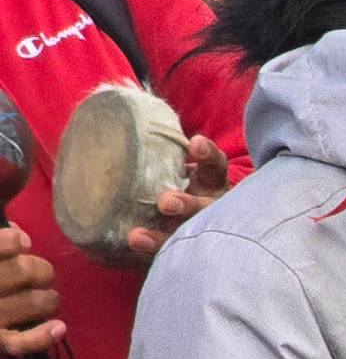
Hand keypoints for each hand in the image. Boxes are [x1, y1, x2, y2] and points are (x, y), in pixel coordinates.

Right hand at [0, 225, 60, 356]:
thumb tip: (18, 232)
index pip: (2, 245)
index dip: (13, 242)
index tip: (24, 243)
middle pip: (27, 272)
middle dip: (40, 271)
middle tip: (40, 275)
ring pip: (35, 303)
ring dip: (48, 299)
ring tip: (46, 298)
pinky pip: (22, 342)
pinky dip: (44, 336)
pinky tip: (59, 327)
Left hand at [122, 136, 231, 263]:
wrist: (175, 237)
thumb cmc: (167, 188)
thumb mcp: (170, 167)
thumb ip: (156, 144)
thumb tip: (123, 95)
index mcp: (210, 187)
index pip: (214, 169)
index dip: (207, 157)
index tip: (194, 144)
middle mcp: (209, 214)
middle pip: (205, 210)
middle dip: (187, 206)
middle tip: (165, 202)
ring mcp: (196, 239)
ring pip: (186, 242)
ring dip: (162, 239)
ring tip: (135, 237)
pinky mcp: (178, 259)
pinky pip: (162, 263)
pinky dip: (143, 259)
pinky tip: (118, 254)